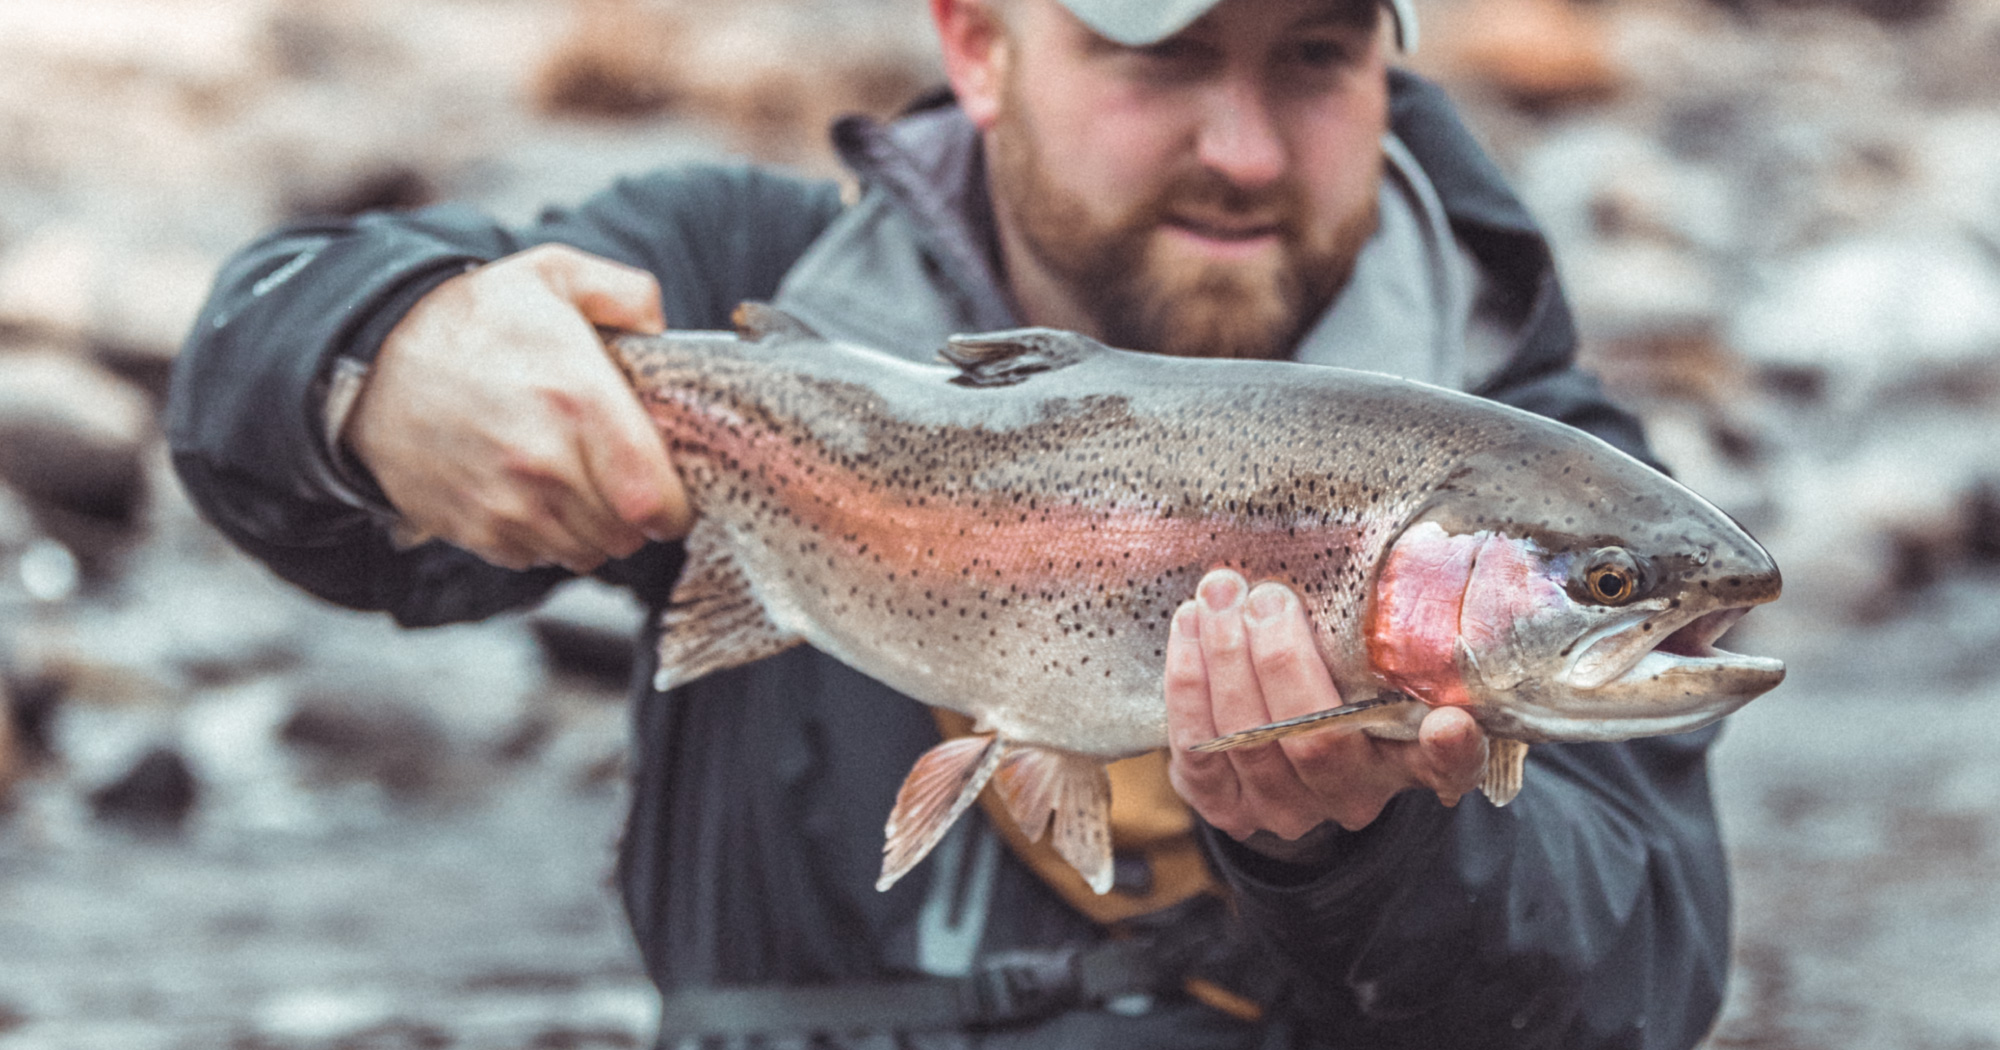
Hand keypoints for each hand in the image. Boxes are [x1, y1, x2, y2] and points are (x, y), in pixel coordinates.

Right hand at [344, 244, 692, 571]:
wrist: (370, 362)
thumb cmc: (469, 322)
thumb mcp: (551, 275)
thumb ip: (627, 292)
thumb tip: (661, 328)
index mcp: (578, 398)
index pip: (655, 498)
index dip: (676, 505)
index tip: (671, 489)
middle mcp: (543, 461)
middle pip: (627, 534)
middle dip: (636, 514)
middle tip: (622, 479)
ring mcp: (505, 503)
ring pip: (586, 553)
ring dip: (593, 529)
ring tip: (577, 484)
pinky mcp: (474, 530)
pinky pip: (537, 560)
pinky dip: (546, 539)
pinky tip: (534, 495)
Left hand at [1165, 569, 1485, 851]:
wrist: (1276, 754)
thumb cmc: (1337, 682)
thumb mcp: (1374, 663)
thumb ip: (1389, 627)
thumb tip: (1417, 544)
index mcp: (1406, 761)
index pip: (1444, 766)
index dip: (1450, 753)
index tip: (1450, 723)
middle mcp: (1352, 797)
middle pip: (1318, 743)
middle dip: (1282, 661)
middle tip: (1267, 597)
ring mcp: (1286, 810)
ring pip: (1250, 741)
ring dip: (1225, 658)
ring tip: (1219, 593)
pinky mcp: (1225, 807)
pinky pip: (1199, 747)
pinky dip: (1188, 681)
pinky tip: (1188, 625)